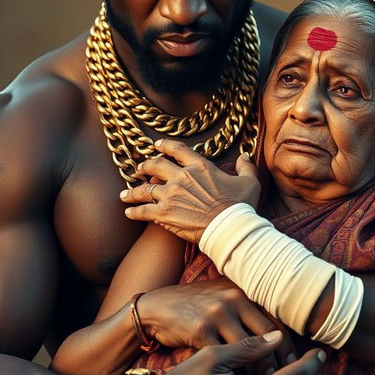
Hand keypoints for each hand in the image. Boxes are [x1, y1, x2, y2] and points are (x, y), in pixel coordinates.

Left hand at [121, 139, 261, 242]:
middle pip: (155, 165)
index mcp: (200, 166)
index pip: (178, 150)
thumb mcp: (249, 182)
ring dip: (133, 191)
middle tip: (139, 169)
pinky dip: (134, 211)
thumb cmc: (241, 206)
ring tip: (125, 194)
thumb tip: (245, 156)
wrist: (230, 228)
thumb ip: (245, 167)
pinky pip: (143, 211)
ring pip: (144, 189)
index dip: (165, 146)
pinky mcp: (164, 214)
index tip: (157, 145)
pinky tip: (128, 213)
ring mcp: (170, 195)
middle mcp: (181, 177)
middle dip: (145, 166)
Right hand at [138, 278, 296, 374]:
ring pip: (250, 350)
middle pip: (269, 336)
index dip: (289, 347)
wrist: (156, 309)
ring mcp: (216, 314)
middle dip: (281, 363)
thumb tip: (280, 335)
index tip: (298, 367)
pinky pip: (226, 360)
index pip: (277, 320)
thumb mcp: (222, 300)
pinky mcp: (200, 331)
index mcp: (243, 292)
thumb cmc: (194, 307)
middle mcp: (233, 299)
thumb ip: (250, 311)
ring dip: (261, 373)